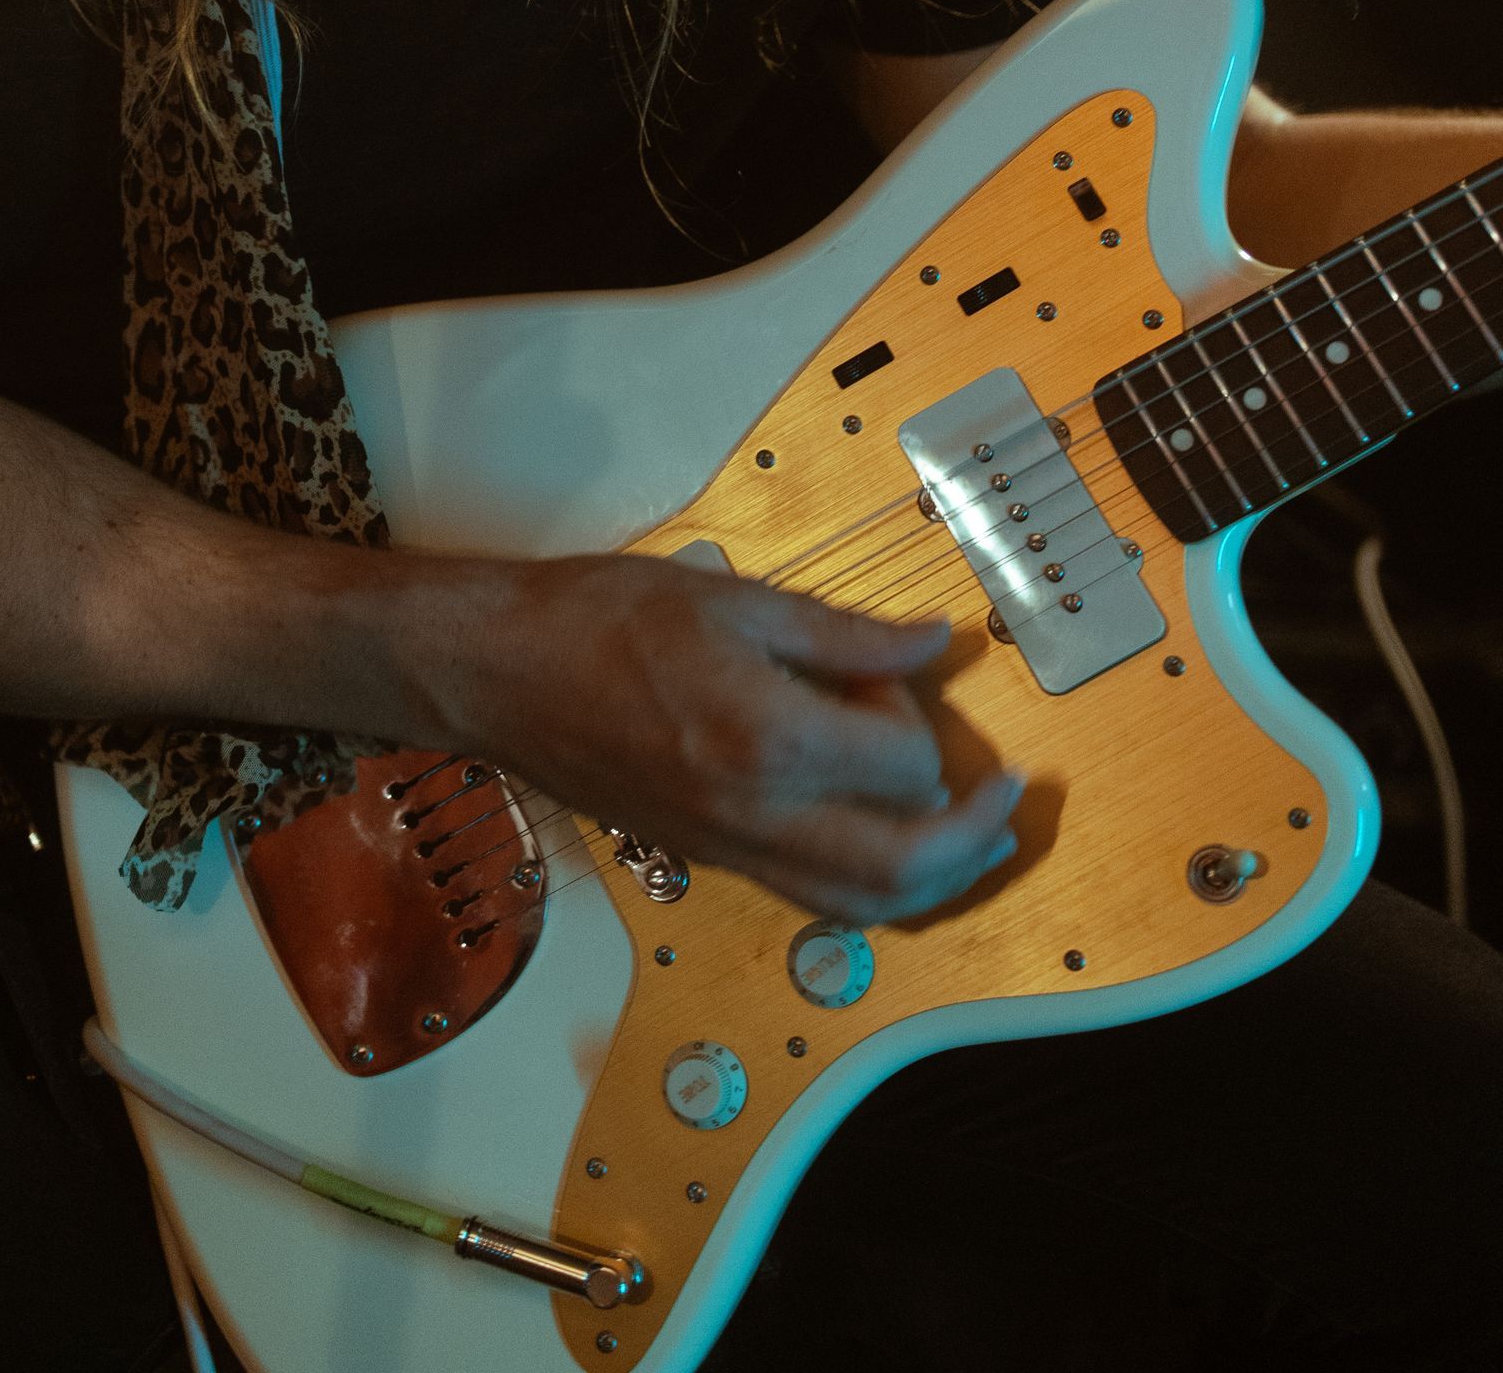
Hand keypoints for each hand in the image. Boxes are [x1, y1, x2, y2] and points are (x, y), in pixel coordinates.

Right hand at [404, 550, 1023, 927]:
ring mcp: (731, 849)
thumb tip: (933, 641)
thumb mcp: (732, 600)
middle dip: (975, 835)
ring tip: (977, 840)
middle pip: (905, 869)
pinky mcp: (708, 859)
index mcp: (769, 739)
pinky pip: (811, 900)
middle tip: (1009, 796)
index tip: (884, 664)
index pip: (903, 758)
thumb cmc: (598, 620)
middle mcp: (757, 815)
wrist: (496, 672)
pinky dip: (871, 889)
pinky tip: (887, 848)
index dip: (913, 706)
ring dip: (937, 882)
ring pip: (863, 906)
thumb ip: (844, 633)